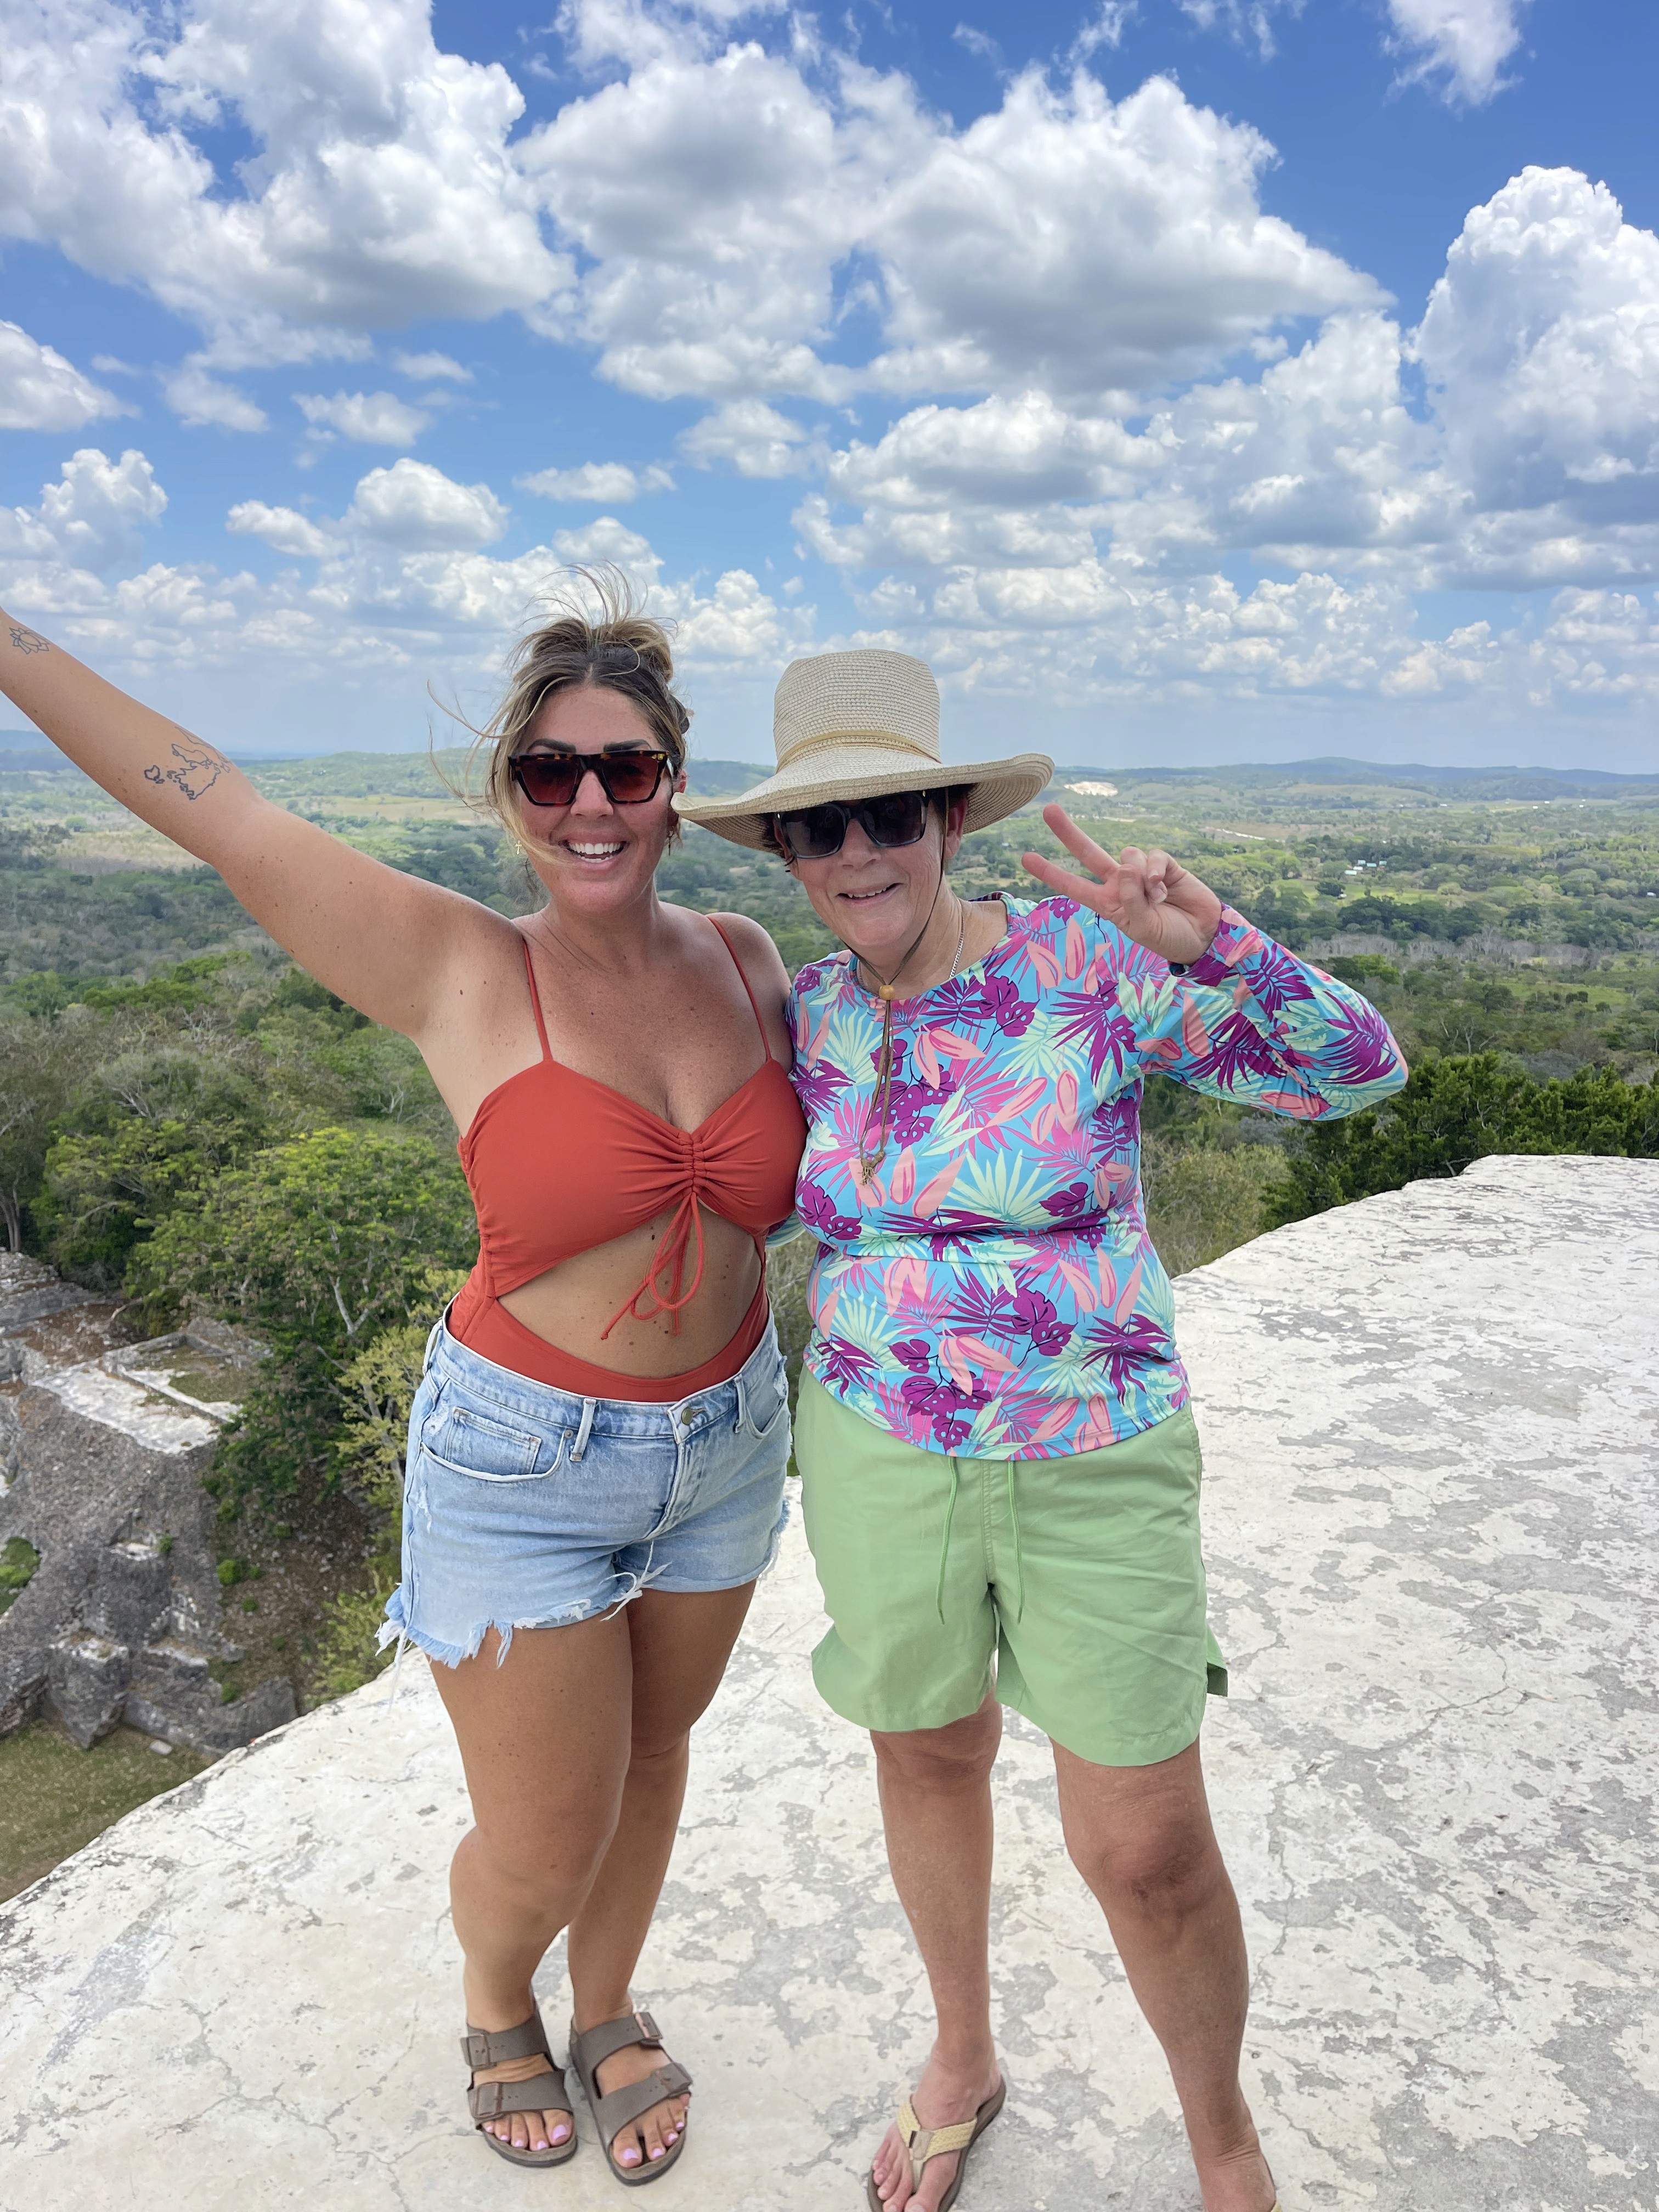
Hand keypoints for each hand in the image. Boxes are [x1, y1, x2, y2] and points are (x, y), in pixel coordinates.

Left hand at [1022, 805, 1224, 965]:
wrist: (1203, 935)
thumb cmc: (1168, 937)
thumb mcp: (1143, 928)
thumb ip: (1131, 900)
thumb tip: (1126, 866)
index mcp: (1107, 903)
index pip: (1073, 885)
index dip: (1051, 872)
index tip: (1025, 857)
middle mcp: (1119, 884)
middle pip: (1088, 852)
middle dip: (1068, 832)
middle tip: (1048, 810)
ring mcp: (1140, 872)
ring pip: (1127, 855)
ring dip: (1140, 876)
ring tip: (1156, 898)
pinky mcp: (1163, 864)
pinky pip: (1152, 855)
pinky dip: (1156, 870)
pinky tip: (1164, 886)